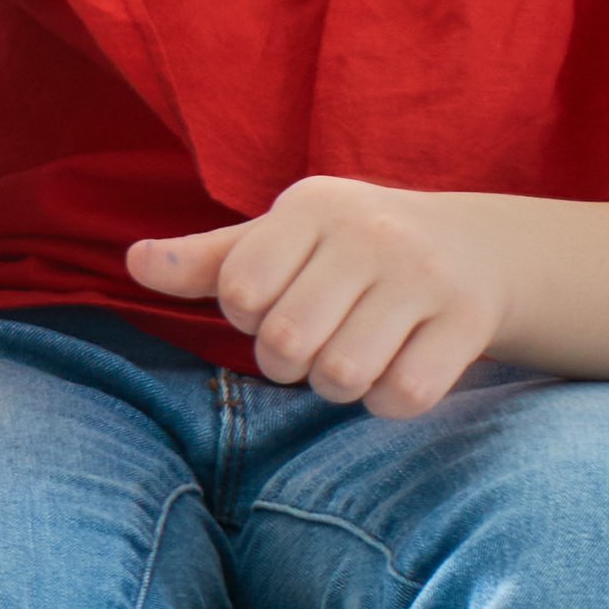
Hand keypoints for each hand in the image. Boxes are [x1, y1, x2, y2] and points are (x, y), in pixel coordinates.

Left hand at [126, 177, 513, 413]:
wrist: (474, 247)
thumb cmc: (349, 251)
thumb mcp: (280, 239)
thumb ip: (207, 261)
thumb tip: (134, 262)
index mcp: (314, 206)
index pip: (239, 290)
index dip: (246, 316)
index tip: (272, 306)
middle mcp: (372, 234)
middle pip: (286, 341)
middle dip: (285, 362)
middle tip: (309, 345)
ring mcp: (425, 277)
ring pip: (342, 375)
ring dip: (334, 386)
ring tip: (348, 357)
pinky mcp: (468, 321)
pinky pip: (403, 395)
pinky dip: (386, 401)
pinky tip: (393, 371)